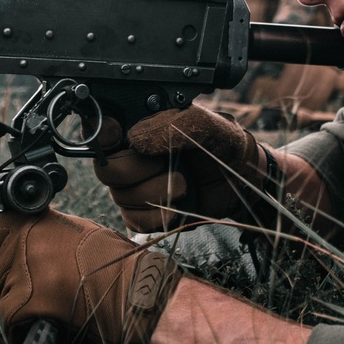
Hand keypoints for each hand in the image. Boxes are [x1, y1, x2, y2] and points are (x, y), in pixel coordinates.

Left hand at [0, 208, 181, 343]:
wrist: (132, 287)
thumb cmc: (112, 263)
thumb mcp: (70, 233)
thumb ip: (37, 238)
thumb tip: (10, 253)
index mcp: (34, 220)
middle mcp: (25, 239)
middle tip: (17, 299)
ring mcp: (25, 267)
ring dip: (7, 311)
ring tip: (35, 312)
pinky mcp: (28, 297)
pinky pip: (4, 319)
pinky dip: (14, 329)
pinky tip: (35, 325)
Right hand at [92, 106, 266, 232]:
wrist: (243, 179)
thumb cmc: (223, 143)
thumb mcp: (204, 123)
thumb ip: (169, 125)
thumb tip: (134, 140)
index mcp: (138, 127)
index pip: (100, 129)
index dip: (101, 135)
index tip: (116, 136)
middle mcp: (130, 156)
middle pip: (107, 169)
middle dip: (139, 171)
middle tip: (170, 166)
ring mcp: (136, 185)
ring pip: (121, 197)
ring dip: (157, 194)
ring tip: (185, 184)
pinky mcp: (146, 212)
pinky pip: (133, 221)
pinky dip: (158, 217)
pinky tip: (179, 206)